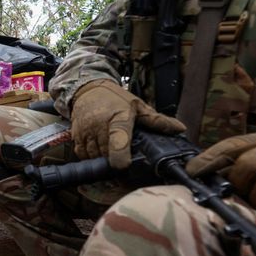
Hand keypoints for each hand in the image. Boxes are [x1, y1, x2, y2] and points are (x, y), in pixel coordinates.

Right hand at [70, 79, 185, 168]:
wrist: (88, 90)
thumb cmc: (115, 99)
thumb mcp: (138, 106)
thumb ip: (157, 120)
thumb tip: (180, 128)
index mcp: (118, 117)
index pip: (118, 138)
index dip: (119, 154)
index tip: (123, 166)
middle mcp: (99, 124)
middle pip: (107, 154)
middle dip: (117, 161)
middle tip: (126, 162)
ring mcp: (85, 131)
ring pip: (95, 157)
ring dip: (104, 160)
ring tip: (113, 153)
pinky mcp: (76, 137)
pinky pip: (84, 155)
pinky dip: (93, 157)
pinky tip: (100, 150)